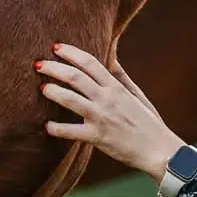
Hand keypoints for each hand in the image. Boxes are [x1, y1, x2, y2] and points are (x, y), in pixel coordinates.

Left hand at [35, 43, 183, 183]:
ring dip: (53, 91)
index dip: (71, 52)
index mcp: (116, 87)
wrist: (157, 149)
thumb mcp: (136, 94)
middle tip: (38, 64)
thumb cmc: (147, 121)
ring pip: (71, 99)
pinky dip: (56, 128)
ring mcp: (102, 117)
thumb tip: (110, 55)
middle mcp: (108, 99)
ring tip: (41, 87)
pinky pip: (71, 132)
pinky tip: (46, 125)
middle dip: (54, 68)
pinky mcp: (97, 137)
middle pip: (76, 77)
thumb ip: (120, 76)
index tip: (56, 47)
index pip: (91, 62)